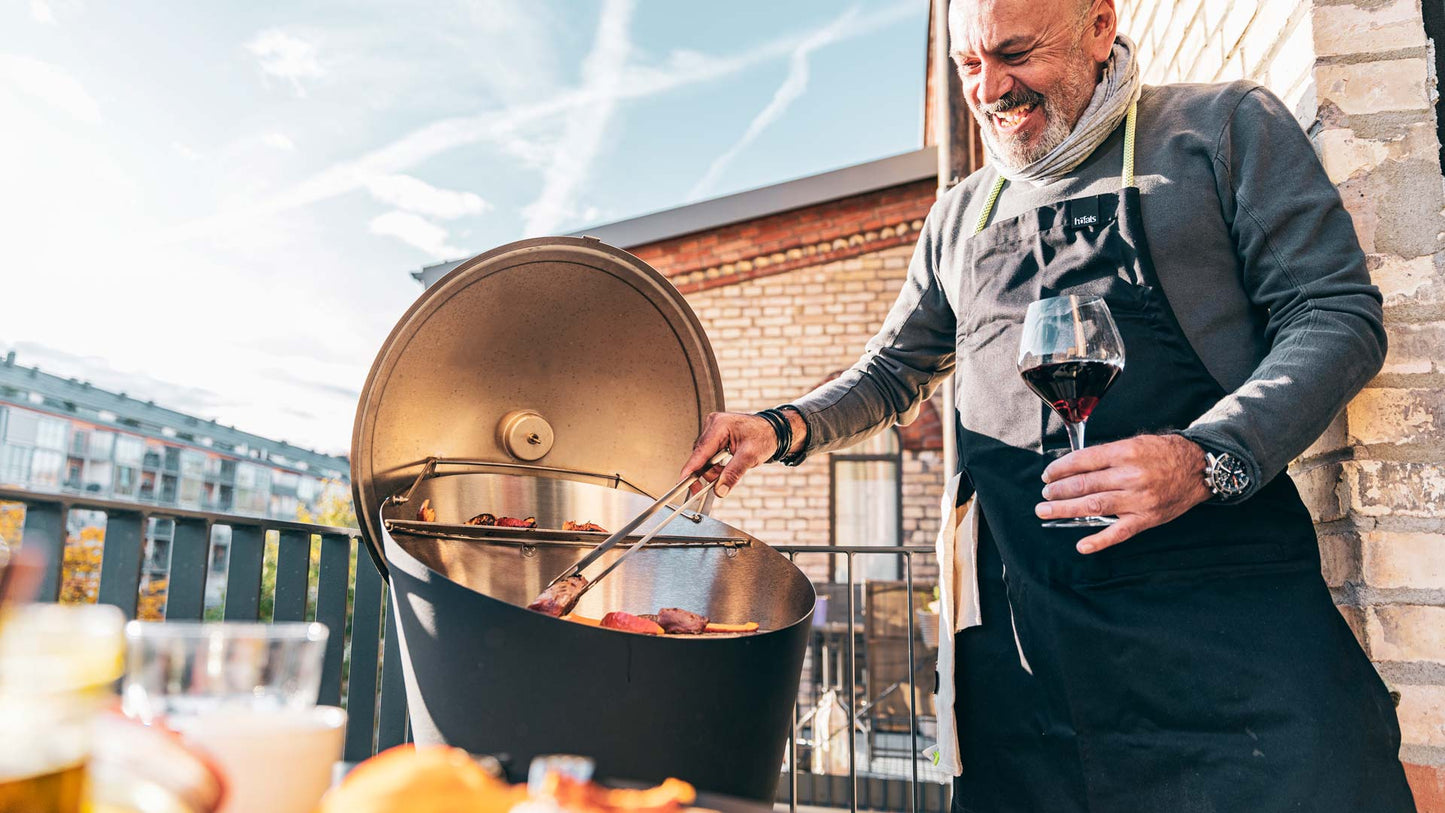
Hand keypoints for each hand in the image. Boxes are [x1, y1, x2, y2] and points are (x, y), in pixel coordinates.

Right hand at [680, 411, 801, 497]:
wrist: (774, 431)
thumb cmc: (764, 436)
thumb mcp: (750, 456)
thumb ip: (733, 473)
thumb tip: (720, 489)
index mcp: (718, 425)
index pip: (699, 451)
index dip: (690, 470)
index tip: (682, 483)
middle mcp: (713, 426)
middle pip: (700, 456)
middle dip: (708, 472)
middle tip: (716, 485)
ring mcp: (713, 431)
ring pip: (704, 458)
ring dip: (713, 470)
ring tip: (728, 472)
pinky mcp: (716, 437)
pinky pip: (709, 456)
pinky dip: (716, 466)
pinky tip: (726, 467)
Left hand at [1037, 434, 1211, 553]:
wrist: (1198, 467)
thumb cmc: (1163, 453)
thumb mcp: (1135, 443)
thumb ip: (1107, 455)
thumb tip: (1074, 467)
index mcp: (1125, 452)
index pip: (1083, 461)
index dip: (1060, 469)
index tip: (1047, 475)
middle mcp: (1130, 476)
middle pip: (1085, 484)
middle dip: (1058, 490)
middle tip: (1044, 495)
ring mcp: (1138, 499)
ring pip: (1094, 506)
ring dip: (1066, 510)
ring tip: (1047, 510)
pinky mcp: (1147, 518)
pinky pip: (1120, 533)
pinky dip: (1099, 541)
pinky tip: (1082, 545)